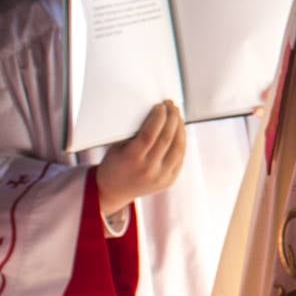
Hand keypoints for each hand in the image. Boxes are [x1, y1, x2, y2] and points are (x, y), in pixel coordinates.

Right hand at [97, 100, 185, 217]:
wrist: (113, 191)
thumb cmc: (115, 162)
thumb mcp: (118, 146)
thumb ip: (135, 132)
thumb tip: (154, 110)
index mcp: (132, 159)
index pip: (149, 134)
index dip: (158, 117)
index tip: (160, 105)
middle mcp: (148, 169)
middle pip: (167, 138)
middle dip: (172, 118)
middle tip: (171, 105)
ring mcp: (161, 177)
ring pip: (178, 147)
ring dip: (180, 128)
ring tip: (177, 115)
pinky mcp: (170, 180)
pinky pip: (180, 157)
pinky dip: (182, 141)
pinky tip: (180, 130)